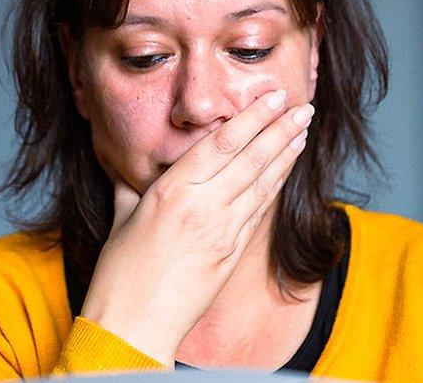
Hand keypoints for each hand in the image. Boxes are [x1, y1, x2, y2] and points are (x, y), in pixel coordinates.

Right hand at [79, 89, 312, 365]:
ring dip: (286, 153)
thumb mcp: (122, 218)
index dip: (251, 118)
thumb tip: (133, 169)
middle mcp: (201, 207)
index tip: (271, 98)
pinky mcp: (231, 254)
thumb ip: (132, 187)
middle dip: (278, 128)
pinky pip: (259, 211)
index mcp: (170, 192)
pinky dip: (276, 185)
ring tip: (302, 129)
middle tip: (301, 105)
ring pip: (262, 183)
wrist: (134, 325)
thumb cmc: (120, 275)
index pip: (220, 144)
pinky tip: (286, 169)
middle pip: (250, 158)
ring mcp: (221, 232)